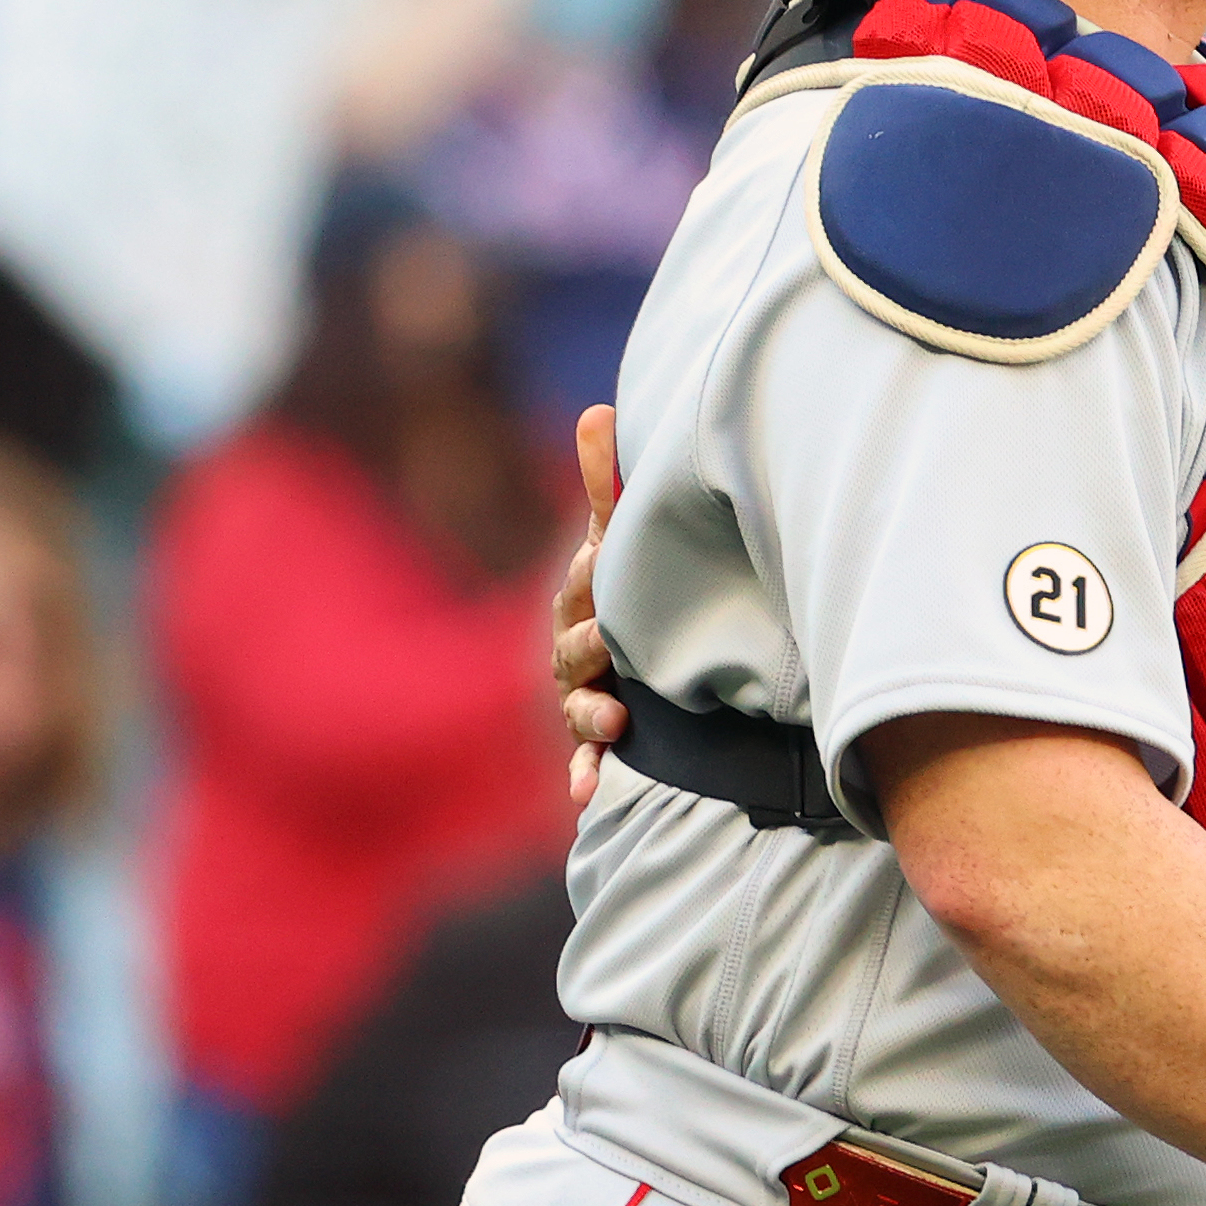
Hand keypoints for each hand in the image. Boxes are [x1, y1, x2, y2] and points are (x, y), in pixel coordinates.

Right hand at [554, 405, 628, 804]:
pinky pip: (584, 762)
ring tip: (615, 724)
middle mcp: (574, 651)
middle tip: (611, 644)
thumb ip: (606, 483)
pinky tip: (586, 795)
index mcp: (581, 599)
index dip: (590, 574)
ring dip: (591, 717)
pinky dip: (585, 776)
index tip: (597, 561)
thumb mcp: (618, 537)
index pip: (582, 583)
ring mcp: (583, 697)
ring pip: (579, 708)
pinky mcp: (598, 740)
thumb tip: (600, 409)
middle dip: (591, 647)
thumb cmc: (626, 586)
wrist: (632, 655)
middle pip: (575, 648)